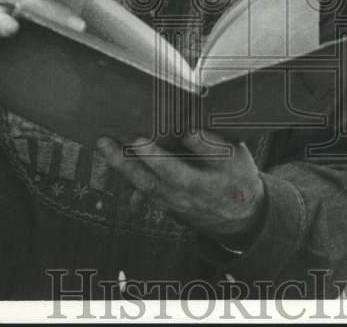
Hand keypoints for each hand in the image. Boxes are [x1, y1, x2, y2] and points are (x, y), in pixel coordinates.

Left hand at [97, 131, 266, 243]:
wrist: (241, 217)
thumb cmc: (238, 178)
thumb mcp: (235, 158)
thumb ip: (211, 145)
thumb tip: (187, 129)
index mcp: (202, 184)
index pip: (175, 169)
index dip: (155, 155)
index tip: (138, 139)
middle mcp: (183, 197)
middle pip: (149, 178)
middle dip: (126, 160)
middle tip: (105, 141)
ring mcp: (173, 203)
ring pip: (142, 185)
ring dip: (121, 166)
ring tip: (104, 145)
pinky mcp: (167, 205)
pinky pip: (144, 192)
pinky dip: (128, 177)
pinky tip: (115, 161)